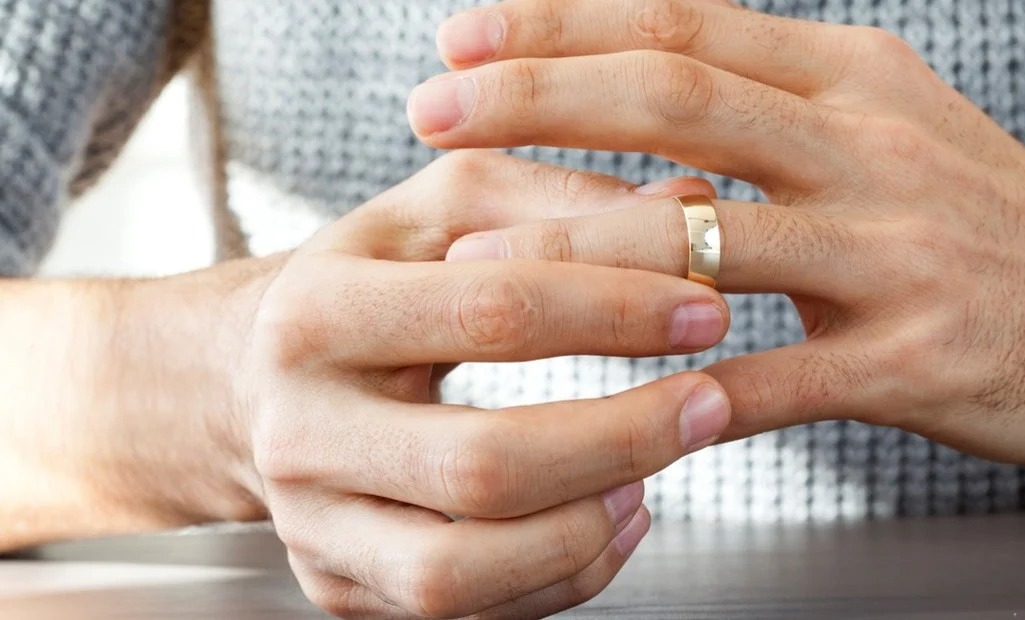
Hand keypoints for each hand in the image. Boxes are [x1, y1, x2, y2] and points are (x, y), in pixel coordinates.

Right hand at [236, 151, 732, 617]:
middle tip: (708, 404)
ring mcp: (313, 523)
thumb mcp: (442, 210)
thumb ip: (558, 195)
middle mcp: (300, 428)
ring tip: (654, 476)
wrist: (251, 377)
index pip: (490, 313)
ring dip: (588, 530)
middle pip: (482, 464)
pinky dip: (562, 576)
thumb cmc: (369, 282)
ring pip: (463, 570)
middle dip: (622, 439)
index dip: (616, 312)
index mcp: (319, 311)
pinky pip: (465, 612)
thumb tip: (688, 205)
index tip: (704, 309)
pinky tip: (612, 520)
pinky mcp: (339, 586)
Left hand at [415, 2, 1024, 465]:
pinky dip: (673, 385)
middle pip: (676, 100)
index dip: (564, 25)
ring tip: (473, 254)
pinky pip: (769, 376)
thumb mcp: (895, 122)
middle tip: (431, 114)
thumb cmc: (996, 219)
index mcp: (854, 80)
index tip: (465, 36)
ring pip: (707, 238)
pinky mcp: (911, 359)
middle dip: (538, 100)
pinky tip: (598, 395)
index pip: (686, 26)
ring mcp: (891, 254)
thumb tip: (651, 85)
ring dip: (576, 248)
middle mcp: (867, 147)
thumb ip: (781, 101)